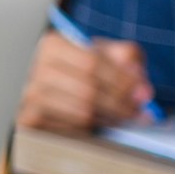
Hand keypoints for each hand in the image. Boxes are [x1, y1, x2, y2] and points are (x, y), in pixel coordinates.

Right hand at [18, 28, 153, 132]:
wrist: (57, 81)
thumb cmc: (84, 66)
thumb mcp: (106, 52)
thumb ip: (127, 58)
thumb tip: (142, 88)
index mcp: (52, 44)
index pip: (91, 64)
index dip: (122, 81)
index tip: (144, 94)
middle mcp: (35, 68)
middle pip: (88, 90)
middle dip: (121, 103)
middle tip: (141, 112)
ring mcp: (30, 95)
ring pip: (82, 112)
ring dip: (111, 118)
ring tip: (126, 118)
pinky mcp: (30, 119)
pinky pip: (71, 129)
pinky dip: (93, 128)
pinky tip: (103, 123)